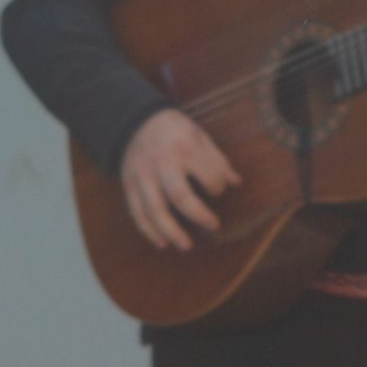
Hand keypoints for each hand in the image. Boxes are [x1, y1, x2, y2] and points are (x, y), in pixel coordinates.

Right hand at [119, 107, 241, 250]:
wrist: (134, 120)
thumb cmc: (173, 129)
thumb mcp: (198, 135)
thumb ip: (217, 159)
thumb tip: (236, 183)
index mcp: (184, 147)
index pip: (208, 175)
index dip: (218, 188)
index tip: (218, 191)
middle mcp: (162, 163)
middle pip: (180, 196)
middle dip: (199, 215)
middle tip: (213, 225)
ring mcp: (143, 176)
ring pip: (155, 210)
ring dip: (171, 231)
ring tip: (186, 245)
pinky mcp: (129, 185)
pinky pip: (137, 212)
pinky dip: (149, 231)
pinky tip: (162, 243)